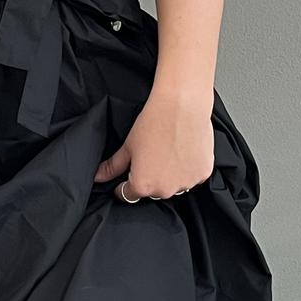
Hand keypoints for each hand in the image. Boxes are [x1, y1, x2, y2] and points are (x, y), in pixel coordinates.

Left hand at [93, 84, 215, 201]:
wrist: (182, 106)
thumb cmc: (154, 123)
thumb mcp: (128, 146)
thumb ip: (113, 166)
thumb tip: (98, 177)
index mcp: (143, 186)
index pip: (128, 195)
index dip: (124, 185)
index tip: (129, 174)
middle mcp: (164, 190)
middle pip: (153, 191)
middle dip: (150, 179)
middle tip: (153, 156)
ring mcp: (186, 184)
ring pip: (174, 185)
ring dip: (171, 176)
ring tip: (169, 152)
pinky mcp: (203, 174)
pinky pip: (192, 177)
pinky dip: (188, 169)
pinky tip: (184, 151)